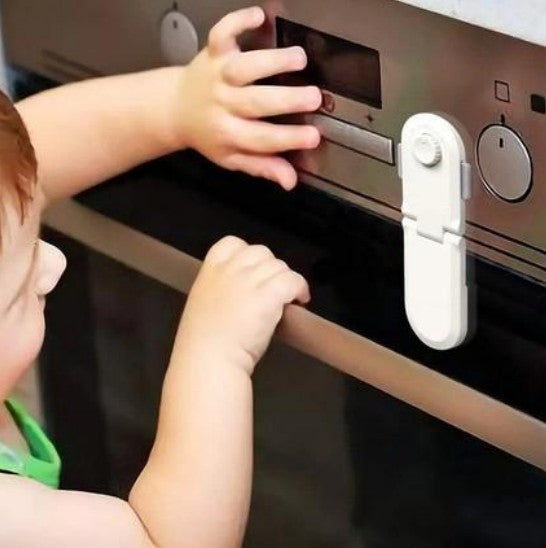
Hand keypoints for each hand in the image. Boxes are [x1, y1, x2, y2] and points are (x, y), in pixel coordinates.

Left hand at [176, 6, 321, 189]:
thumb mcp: (233, 158)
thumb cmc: (210, 135)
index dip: (288, 138)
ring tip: (300, 58)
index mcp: (229, 134)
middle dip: (287, 100)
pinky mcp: (212, 52)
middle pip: (256, 102)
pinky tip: (259, 16)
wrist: (174, 110)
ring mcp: (217, 76)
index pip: (262, 139)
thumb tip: (290, 181)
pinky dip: (237, 21)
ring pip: (244, 67)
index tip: (313, 136)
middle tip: (314, 97)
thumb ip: (263, 167)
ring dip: (271, 61)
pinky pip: (221, 34)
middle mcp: (223, 104)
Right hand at [178, 236, 309, 374]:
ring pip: (280, 266)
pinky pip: (294, 280)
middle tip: (272, 289)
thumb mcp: (203, 304)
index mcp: (210, 270)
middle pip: (261, 252)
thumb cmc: (204, 343)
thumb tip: (241, 289)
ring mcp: (250, 280)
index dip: (248, 255)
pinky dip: (301, 289)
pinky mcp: (269, 294)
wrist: (209, 360)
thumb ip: (220, 289)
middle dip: (270, 269)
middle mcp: (231, 269)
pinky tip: (300, 300)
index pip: (232, 243)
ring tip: (286, 298)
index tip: (254, 271)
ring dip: (286, 280)